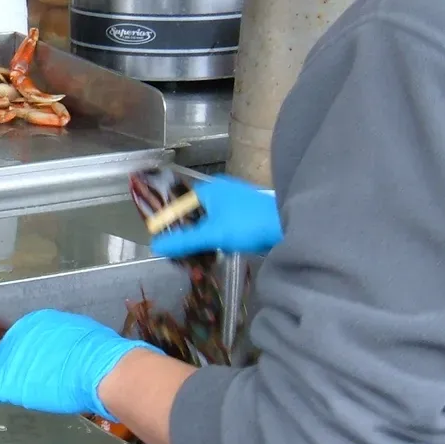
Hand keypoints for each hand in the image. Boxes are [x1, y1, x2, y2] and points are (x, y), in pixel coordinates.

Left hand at [0, 310, 157, 419]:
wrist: (99, 368)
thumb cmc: (97, 350)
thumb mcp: (77, 330)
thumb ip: (60, 337)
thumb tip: (60, 347)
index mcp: (32, 321)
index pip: (24, 340)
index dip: (36, 353)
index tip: (48, 359)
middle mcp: (16, 337)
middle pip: (8, 355)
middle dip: (22, 365)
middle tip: (47, 376)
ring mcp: (11, 361)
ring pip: (4, 373)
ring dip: (17, 380)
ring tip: (42, 387)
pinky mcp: (10, 385)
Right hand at [150, 175, 281, 258]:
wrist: (287, 226)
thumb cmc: (247, 223)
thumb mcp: (213, 234)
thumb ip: (185, 241)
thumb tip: (157, 246)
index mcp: (209, 189)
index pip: (180, 204)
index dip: (169, 221)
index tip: (161, 238)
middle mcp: (221, 191)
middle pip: (194, 213)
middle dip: (186, 232)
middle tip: (176, 250)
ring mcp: (235, 202)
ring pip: (209, 221)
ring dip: (202, 236)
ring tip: (193, 254)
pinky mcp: (246, 215)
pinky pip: (223, 226)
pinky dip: (216, 237)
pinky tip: (214, 251)